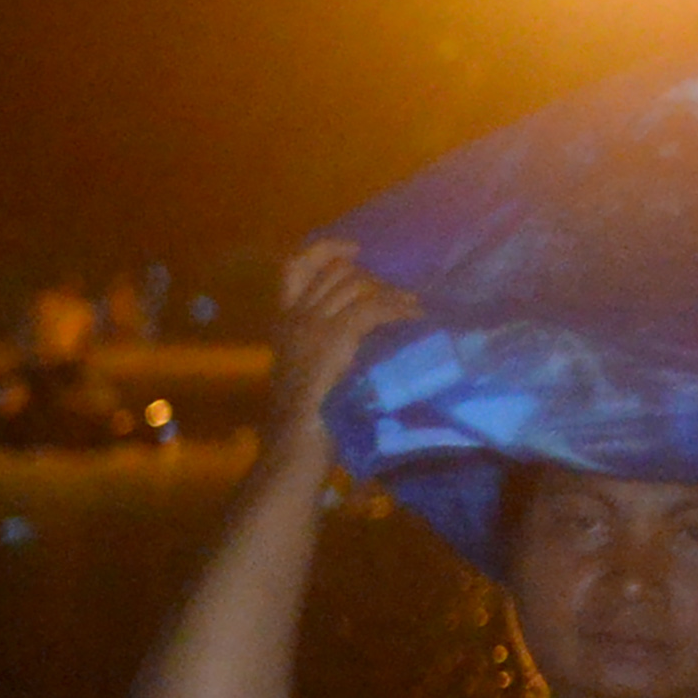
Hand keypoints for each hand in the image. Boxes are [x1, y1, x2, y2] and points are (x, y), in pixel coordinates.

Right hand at [266, 240, 419, 437]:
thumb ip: (323, 345)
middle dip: (374, 279)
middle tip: (401, 299)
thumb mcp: (308, 372)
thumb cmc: (305, 421)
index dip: (324, 250)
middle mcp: (295, 318)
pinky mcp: (334, 339)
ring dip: (391, 294)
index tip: (353, 249)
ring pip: (358, 286)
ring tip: (413, 309)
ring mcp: (313, 327)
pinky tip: (415, 319)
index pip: (294, 267)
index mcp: (283, 324)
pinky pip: (372, 307)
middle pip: (338, 273)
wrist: (294, 447)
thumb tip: (367, 327)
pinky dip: (398, 310)